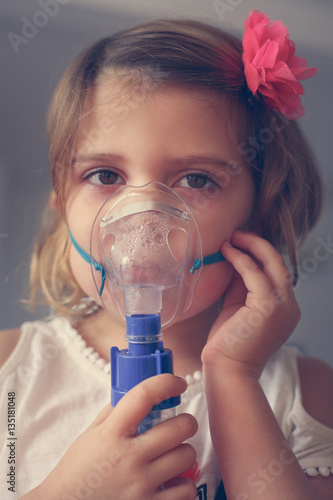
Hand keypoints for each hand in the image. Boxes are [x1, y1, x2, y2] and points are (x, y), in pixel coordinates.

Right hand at [36, 374, 197, 499]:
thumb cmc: (76, 471)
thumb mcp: (90, 435)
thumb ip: (114, 413)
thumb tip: (139, 393)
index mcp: (111, 433)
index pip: (143, 396)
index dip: (165, 383)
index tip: (177, 382)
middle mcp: (128, 458)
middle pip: (179, 427)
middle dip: (185, 421)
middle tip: (181, 424)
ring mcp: (140, 485)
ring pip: (186, 456)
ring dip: (182, 452)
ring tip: (172, 455)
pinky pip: (186, 490)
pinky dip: (183, 485)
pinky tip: (171, 482)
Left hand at [202, 231, 299, 378]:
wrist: (227, 372)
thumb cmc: (228, 345)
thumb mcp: (237, 308)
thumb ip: (240, 286)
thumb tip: (235, 259)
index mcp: (285, 309)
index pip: (276, 272)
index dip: (260, 254)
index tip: (241, 242)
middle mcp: (289, 306)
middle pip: (279, 263)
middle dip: (258, 243)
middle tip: (237, 233)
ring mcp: (282, 307)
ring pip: (271, 264)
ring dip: (250, 246)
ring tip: (231, 237)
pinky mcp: (268, 307)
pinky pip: (254, 273)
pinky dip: (240, 259)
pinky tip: (227, 250)